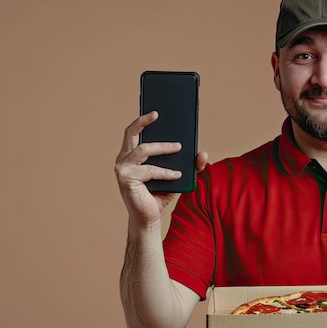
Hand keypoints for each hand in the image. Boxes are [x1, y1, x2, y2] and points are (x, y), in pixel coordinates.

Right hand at [114, 111, 207, 225]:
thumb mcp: (178, 176)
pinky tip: (177, 175)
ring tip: (179, 147)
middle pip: (131, 133)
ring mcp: (123, 168)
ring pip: (144, 149)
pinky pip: (149, 170)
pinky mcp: (126, 179)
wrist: (149, 217)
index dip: (142, 119)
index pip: (133, 132)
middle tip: (158, 113)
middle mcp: (124, 158)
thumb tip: (203, 153)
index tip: (155, 109)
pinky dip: (165, 172)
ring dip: (163, 147)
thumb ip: (191, 165)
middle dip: (143, 121)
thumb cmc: (161, 193)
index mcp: (132, 154)